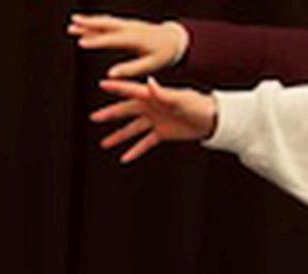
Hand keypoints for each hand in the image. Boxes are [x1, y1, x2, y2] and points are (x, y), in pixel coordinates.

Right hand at [66, 15, 189, 78]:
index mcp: (136, 39)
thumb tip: (111, 74)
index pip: (112, 40)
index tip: (81, 43)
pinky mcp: (127, 25)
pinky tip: (85, 25)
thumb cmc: (163, 54)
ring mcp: (128, 25)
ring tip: (72, 23)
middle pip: (106, 24)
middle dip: (89, 24)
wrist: (174, 39)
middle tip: (72, 25)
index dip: (96, 41)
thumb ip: (130, 69)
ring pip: (106, 21)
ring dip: (89, 22)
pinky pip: (109, 23)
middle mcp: (130, 28)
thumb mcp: (150, 65)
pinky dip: (95, 23)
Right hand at [92, 78, 217, 163]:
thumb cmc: (199, 105)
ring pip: (132, 129)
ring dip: (119, 136)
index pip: (131, 91)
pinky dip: (135, 150)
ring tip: (104, 143)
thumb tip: (149, 82)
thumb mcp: (180, 98)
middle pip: (126, 111)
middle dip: (110, 114)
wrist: (213, 119)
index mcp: (154, 96)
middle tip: (95, 117)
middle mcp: (152, 107)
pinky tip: (125, 157)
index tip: (102, 84)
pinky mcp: (162, 133)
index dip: (117, 88)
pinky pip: (145, 142)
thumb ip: (162, 93)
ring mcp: (156, 120)